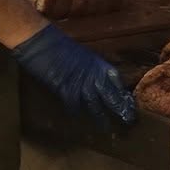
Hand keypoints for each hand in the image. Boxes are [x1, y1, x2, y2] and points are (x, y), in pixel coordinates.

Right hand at [11, 23, 136, 132]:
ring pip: (95, 104)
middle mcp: (93, 74)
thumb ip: (89, 67)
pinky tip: (78, 117)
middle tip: (127, 120)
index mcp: (97, 63)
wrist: (41, 41)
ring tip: (107, 128)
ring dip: (100, 116)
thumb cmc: (58, 44)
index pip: (115, 80)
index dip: (122, 91)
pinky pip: (74, 104)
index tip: (128, 102)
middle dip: (119, 108)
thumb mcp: (80, 54)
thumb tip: (92, 77)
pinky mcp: (65, 89)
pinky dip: (75, 111)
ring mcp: (80, 82)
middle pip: (110, 95)